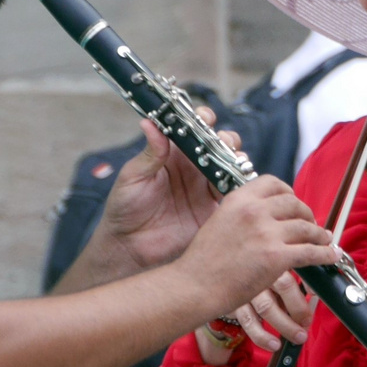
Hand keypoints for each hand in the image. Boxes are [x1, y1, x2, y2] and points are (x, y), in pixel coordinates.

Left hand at [91, 114, 232, 273]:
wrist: (131, 247)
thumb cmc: (125, 209)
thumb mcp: (133, 177)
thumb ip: (149, 153)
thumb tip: (150, 123)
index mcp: (173, 153)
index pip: (193, 128)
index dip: (202, 119)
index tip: (204, 119)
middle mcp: (192, 167)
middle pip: (219, 143)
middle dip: (226, 138)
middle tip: (221, 143)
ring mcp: (205, 187)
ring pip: (231, 165)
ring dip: (236, 158)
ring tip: (233, 161)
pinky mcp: (214, 209)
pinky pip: (235, 193)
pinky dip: (241, 184)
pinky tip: (239, 182)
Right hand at [176, 176, 336, 315]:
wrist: (195, 286)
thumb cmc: (204, 261)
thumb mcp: (219, 221)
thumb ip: (242, 214)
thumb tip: (266, 215)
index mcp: (239, 199)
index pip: (274, 183)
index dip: (289, 192)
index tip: (294, 202)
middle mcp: (254, 211)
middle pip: (294, 204)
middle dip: (307, 214)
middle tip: (310, 225)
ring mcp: (267, 233)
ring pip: (306, 228)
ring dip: (319, 234)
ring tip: (324, 240)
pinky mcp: (277, 257)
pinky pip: (310, 252)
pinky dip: (325, 254)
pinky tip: (330, 256)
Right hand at [197, 272, 314, 364]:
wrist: (223, 278)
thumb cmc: (260, 277)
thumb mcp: (278, 270)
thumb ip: (297, 277)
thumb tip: (316, 291)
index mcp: (276, 256)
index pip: (298, 264)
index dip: (310, 280)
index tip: (317, 294)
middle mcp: (261, 268)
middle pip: (285, 285)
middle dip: (300, 308)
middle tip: (308, 323)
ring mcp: (246, 286)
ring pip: (267, 307)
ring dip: (286, 326)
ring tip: (299, 337)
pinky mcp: (235, 303)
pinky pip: (249, 322)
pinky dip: (263, 336)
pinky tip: (274, 344)